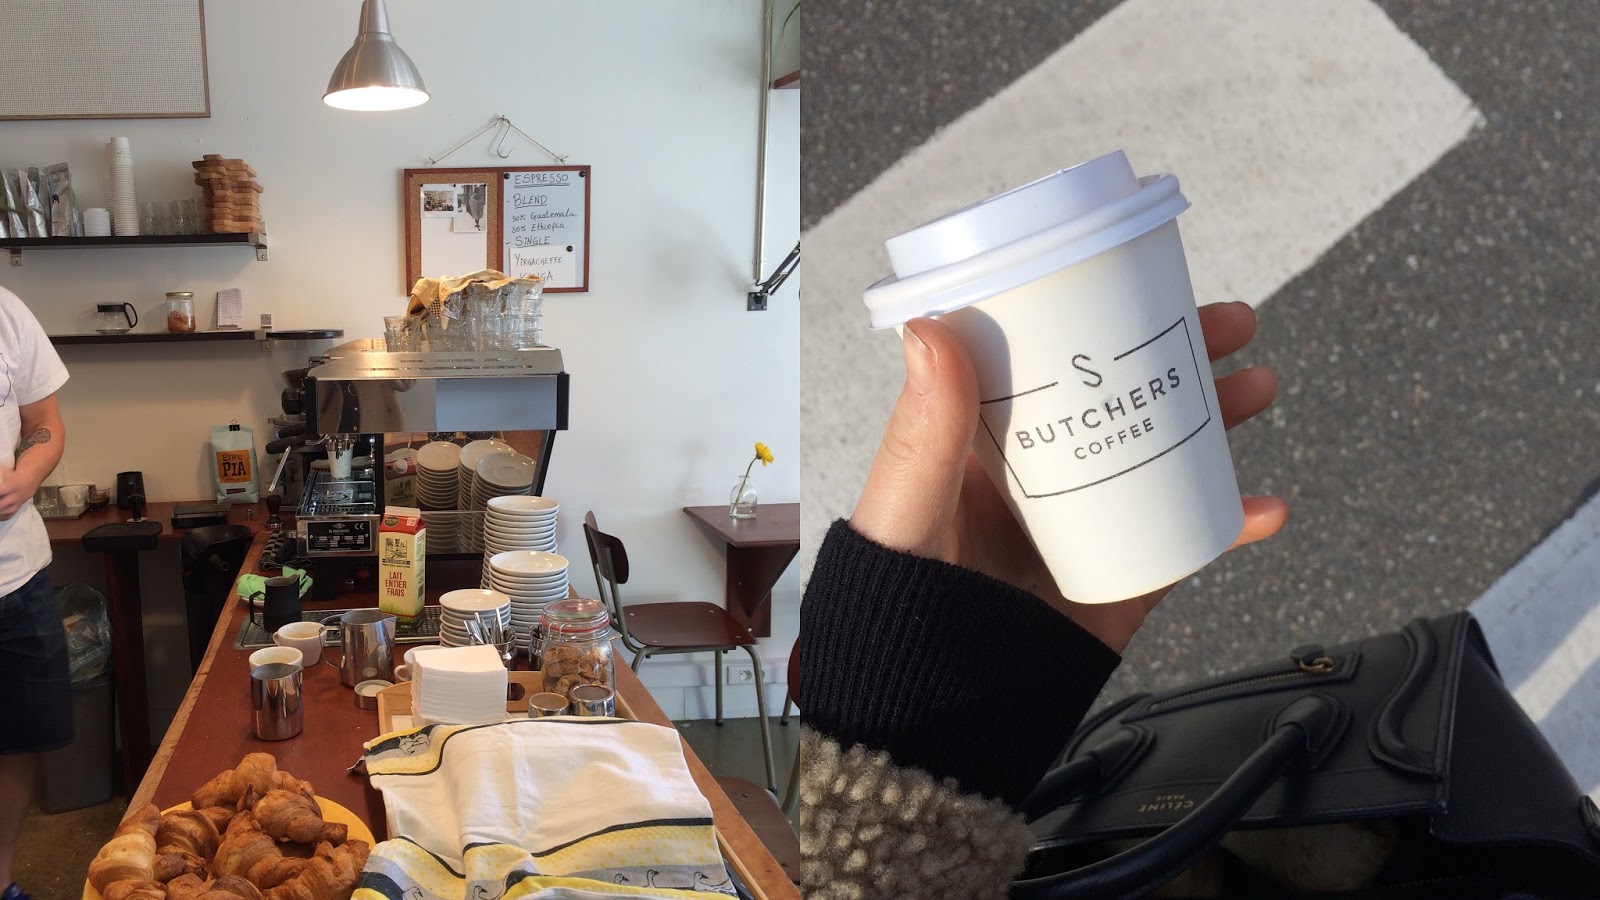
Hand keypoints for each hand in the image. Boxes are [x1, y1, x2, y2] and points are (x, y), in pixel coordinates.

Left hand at [0, 464, 38, 519]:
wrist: (31, 479)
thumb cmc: (15, 475)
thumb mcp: (5, 472)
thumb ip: (0, 477)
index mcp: (12, 485)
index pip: (0, 492)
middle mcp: (16, 495)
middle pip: (3, 504)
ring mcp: (19, 501)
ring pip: (8, 511)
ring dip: (0, 513)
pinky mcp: (20, 505)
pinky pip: (12, 514)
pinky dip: (4, 517)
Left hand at [849, 302, 1288, 653]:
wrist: (935, 715)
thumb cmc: (893, 613)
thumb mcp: (903, 511)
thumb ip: (922, 431)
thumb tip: (929, 330)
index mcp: (982, 443)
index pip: (1044, 358)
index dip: (1093, 315)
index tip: (1140, 281)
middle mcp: (1041, 474)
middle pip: (1119, 394)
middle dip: (1179, 354)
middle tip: (1228, 324)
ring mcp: (1088, 522)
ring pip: (1166, 452)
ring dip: (1218, 418)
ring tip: (1256, 389)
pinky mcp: (1123, 575)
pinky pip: (1189, 538)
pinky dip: (1234, 522)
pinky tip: (1264, 507)